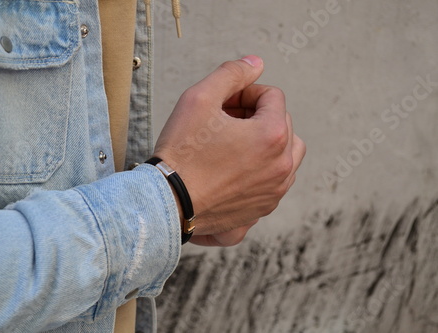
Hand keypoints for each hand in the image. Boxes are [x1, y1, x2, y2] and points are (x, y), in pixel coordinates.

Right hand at [154, 55, 305, 246]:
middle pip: (281, 123)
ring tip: (234, 144)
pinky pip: (273, 181)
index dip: (246, 93)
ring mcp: (274, 191)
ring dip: (265, 142)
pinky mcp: (262, 209)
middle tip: (223, 121)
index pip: (272, 96)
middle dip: (255, 116)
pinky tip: (233, 169)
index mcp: (272, 135)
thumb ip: (232, 74)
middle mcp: (282, 165)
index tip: (223, 103)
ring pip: (286, 154)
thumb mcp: (200, 98)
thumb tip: (256, 64)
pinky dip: (261, 170)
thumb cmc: (181, 153)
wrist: (166, 203)